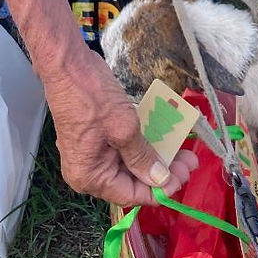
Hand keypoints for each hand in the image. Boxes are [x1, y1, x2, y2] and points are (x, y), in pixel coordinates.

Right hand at [42, 48, 198, 206]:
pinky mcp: (98, 136)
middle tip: (189, 160)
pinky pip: (124, 148)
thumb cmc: (92, 96)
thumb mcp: (123, 129)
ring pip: (130, 163)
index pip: (130, 194)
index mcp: (89, 176)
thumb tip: (160, 180)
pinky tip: (165, 137)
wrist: (67, 63)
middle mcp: (88, 170)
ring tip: (184, 149)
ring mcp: (92, 152)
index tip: (183, 177)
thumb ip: (143, 158)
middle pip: (132, 179)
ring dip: (156, 156)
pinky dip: (144, 144)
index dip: (159, 189)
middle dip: (162, 171)